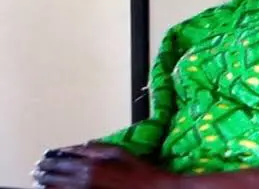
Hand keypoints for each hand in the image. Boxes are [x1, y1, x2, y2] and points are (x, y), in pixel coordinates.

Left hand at [33, 143, 178, 188]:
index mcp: (92, 165)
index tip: (44, 157)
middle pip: (57, 175)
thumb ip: (98, 148)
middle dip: (45, 171)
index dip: (52, 159)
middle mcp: (85, 180)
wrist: (150, 188)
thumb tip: (81, 146)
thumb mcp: (120, 152)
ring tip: (39, 181)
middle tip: (37, 169)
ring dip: (46, 184)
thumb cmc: (137, 171)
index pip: (64, 161)